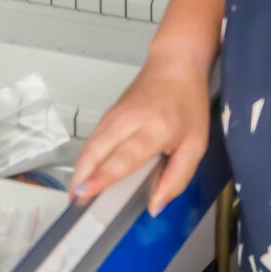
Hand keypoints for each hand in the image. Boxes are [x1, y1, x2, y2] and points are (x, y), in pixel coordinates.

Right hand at [69, 54, 209, 212]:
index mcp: (153, 130)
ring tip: (76, 195)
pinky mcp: (108, 115)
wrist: (174, 66)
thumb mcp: (195, 145)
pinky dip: (85, 159)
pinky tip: (85, 174)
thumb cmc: (187, 104)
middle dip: (82, 177)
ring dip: (80, 170)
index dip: (103, 176)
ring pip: (89, 146)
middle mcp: (128, 121)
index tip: (86, 190)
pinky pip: (92, 140)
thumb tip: (155, 205)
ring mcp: (114, 116)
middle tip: (75, 203)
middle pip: (96, 151)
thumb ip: (177, 178)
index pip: (123, 156)